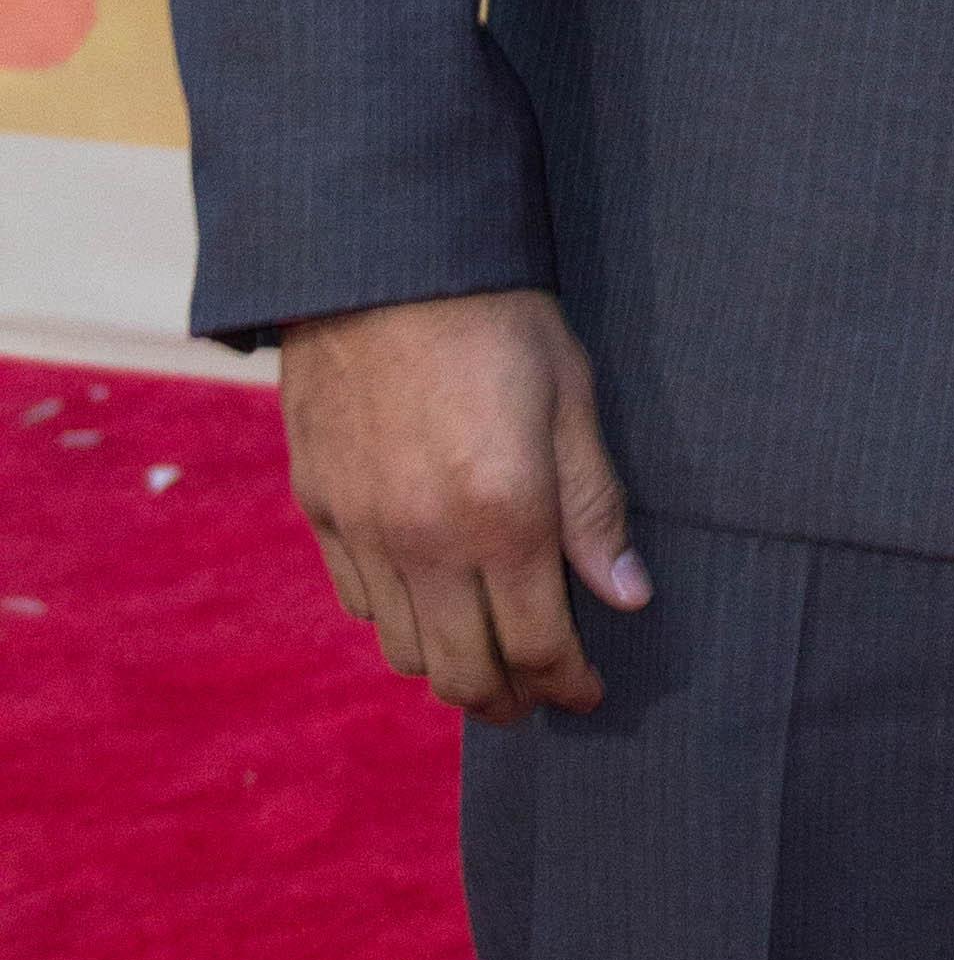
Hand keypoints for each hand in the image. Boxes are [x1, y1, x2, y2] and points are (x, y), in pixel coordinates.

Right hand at [279, 288, 647, 726]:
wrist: (379, 260)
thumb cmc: (495, 317)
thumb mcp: (572, 398)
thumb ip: (594, 507)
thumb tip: (626, 595)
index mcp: (503, 517)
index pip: (538, 645)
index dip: (569, 683)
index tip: (589, 690)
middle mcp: (424, 542)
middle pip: (463, 673)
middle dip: (508, 700)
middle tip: (538, 695)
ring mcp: (364, 530)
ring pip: (404, 650)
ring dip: (450, 667)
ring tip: (486, 655)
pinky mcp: (321, 507)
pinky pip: (360, 601)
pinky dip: (398, 619)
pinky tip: (429, 597)